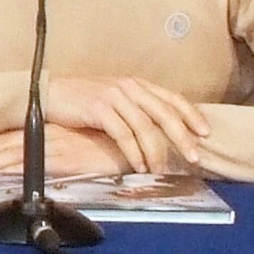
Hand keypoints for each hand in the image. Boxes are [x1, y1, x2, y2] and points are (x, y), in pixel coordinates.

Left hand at [0, 125, 130, 175]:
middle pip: (5, 145)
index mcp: (53, 130)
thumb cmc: (115, 149)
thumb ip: (63, 152)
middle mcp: (50, 135)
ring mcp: (56, 146)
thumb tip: (43, 166)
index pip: (11, 138)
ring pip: (12, 155)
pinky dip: (10, 173)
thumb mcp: (84, 147)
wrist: (141, 146)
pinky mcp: (66, 159)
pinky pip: (31, 167)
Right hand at [43, 76, 210, 173]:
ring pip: (145, 127)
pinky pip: (123, 134)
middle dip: (182, 137)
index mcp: (136, 83)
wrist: (48, 94)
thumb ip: (135, 109)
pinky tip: (139, 166)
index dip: (191, 115)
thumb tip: (158, 132)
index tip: (206, 132)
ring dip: (157, 152)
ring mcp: (114, 96)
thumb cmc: (81, 101)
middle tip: (194, 157)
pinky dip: (134, 153)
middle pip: (164, 113)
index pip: (171, 98)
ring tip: (162, 170)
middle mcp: (129, 87)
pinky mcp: (99, 108)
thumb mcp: (114, 100)